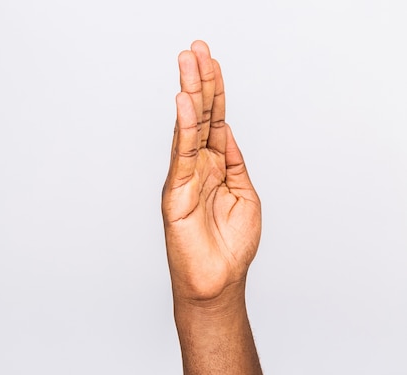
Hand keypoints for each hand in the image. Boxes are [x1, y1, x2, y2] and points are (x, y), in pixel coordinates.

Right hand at [162, 41, 260, 302]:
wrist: (218, 280)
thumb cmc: (230, 245)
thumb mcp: (245, 195)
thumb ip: (233, 162)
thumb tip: (227, 132)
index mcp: (216, 166)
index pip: (216, 120)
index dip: (216, 91)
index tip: (212, 61)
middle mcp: (198, 167)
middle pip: (200, 116)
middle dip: (200, 81)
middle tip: (196, 49)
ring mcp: (185, 177)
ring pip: (188, 128)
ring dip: (189, 94)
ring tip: (188, 62)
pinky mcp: (175, 192)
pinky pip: (181, 155)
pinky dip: (183, 128)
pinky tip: (183, 103)